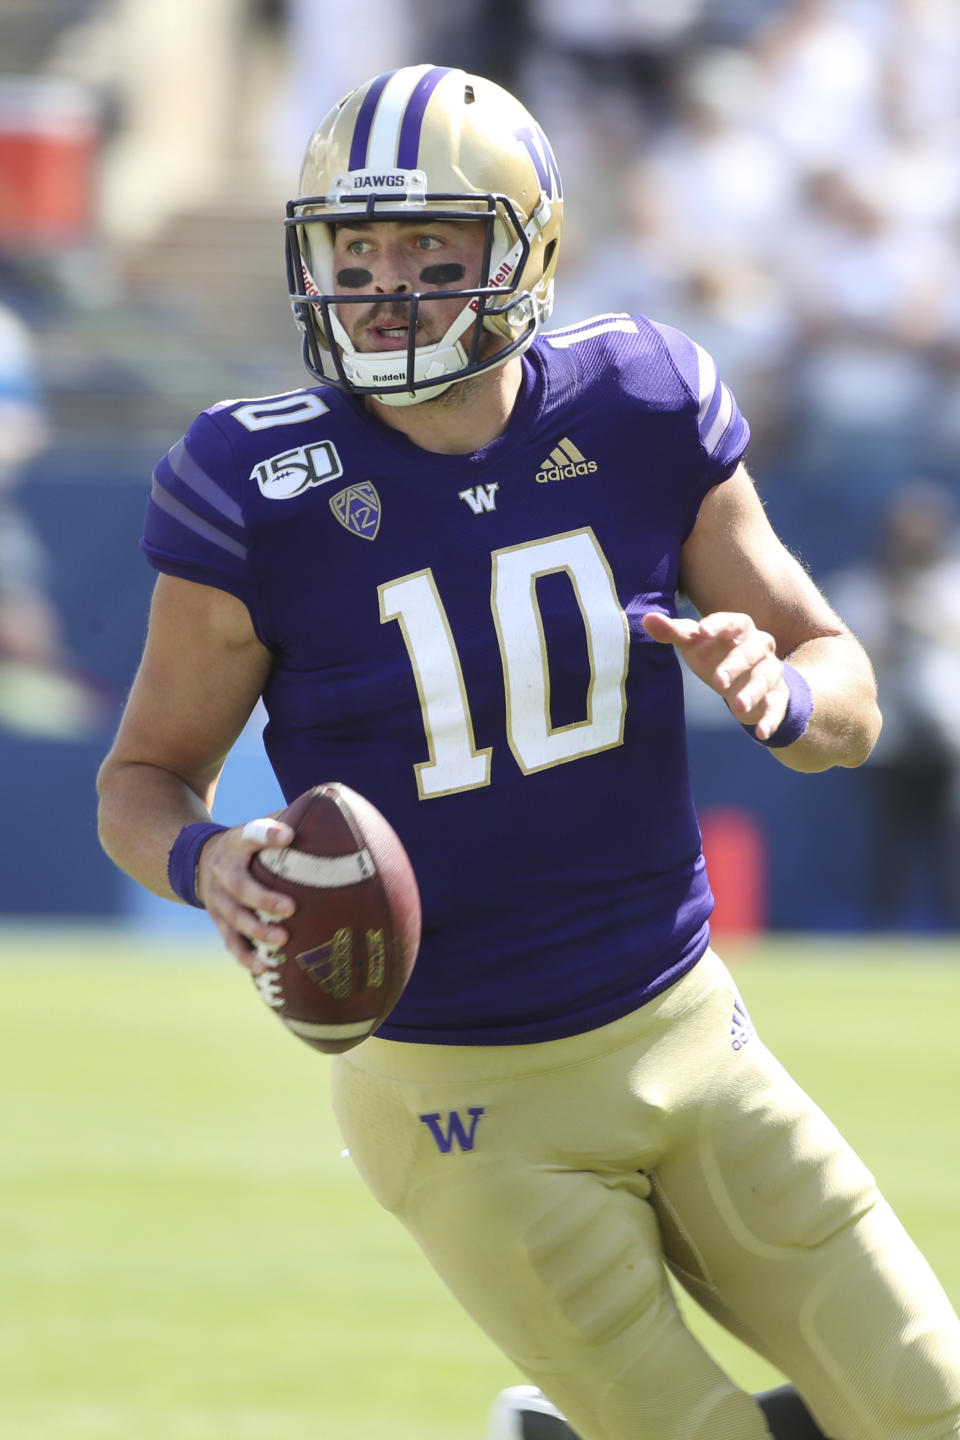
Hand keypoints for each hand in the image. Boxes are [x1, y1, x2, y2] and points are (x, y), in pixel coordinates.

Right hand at [195, 816, 295, 969]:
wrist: (197, 860)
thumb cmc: (247, 844)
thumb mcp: (256, 827)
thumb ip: (285, 822)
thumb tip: (331, 815)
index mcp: (237, 843)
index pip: (250, 834)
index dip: (267, 834)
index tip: (289, 835)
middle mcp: (223, 870)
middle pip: (240, 886)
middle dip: (264, 898)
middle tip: (291, 908)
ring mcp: (217, 898)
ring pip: (234, 918)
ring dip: (257, 931)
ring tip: (283, 941)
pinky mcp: (217, 920)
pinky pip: (230, 941)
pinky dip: (246, 956)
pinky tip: (265, 968)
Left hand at [642, 609, 788, 740]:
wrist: (748, 679)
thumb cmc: (715, 655)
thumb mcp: (695, 644)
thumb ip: (674, 632)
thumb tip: (646, 619)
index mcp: (739, 629)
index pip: (732, 621)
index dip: (718, 624)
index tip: (701, 631)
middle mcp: (759, 647)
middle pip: (751, 651)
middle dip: (735, 666)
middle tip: (718, 682)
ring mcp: (771, 670)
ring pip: (767, 677)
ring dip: (754, 692)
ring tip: (738, 708)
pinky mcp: (778, 695)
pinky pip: (779, 705)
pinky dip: (771, 719)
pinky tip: (760, 733)